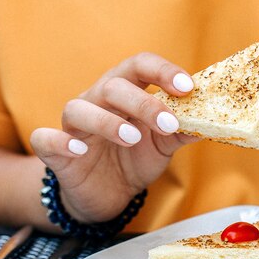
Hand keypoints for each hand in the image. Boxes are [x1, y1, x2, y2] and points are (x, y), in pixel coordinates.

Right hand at [30, 53, 196, 222]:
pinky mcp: (55, 151)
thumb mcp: (163, 144)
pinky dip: (60, 141)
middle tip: (168, 124)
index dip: (163, 71)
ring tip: (132, 138)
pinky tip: (79, 150)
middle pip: (114, 85)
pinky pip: (45, 139)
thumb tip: (213, 121)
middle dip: (143, 103)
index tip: (187, 87)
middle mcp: (97, 100)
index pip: (140, 65)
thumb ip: (182, 130)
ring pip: (79, 108)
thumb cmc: (135, 158)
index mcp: (126, 91)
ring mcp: (74, 125)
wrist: (108, 193)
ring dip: (107, 121)